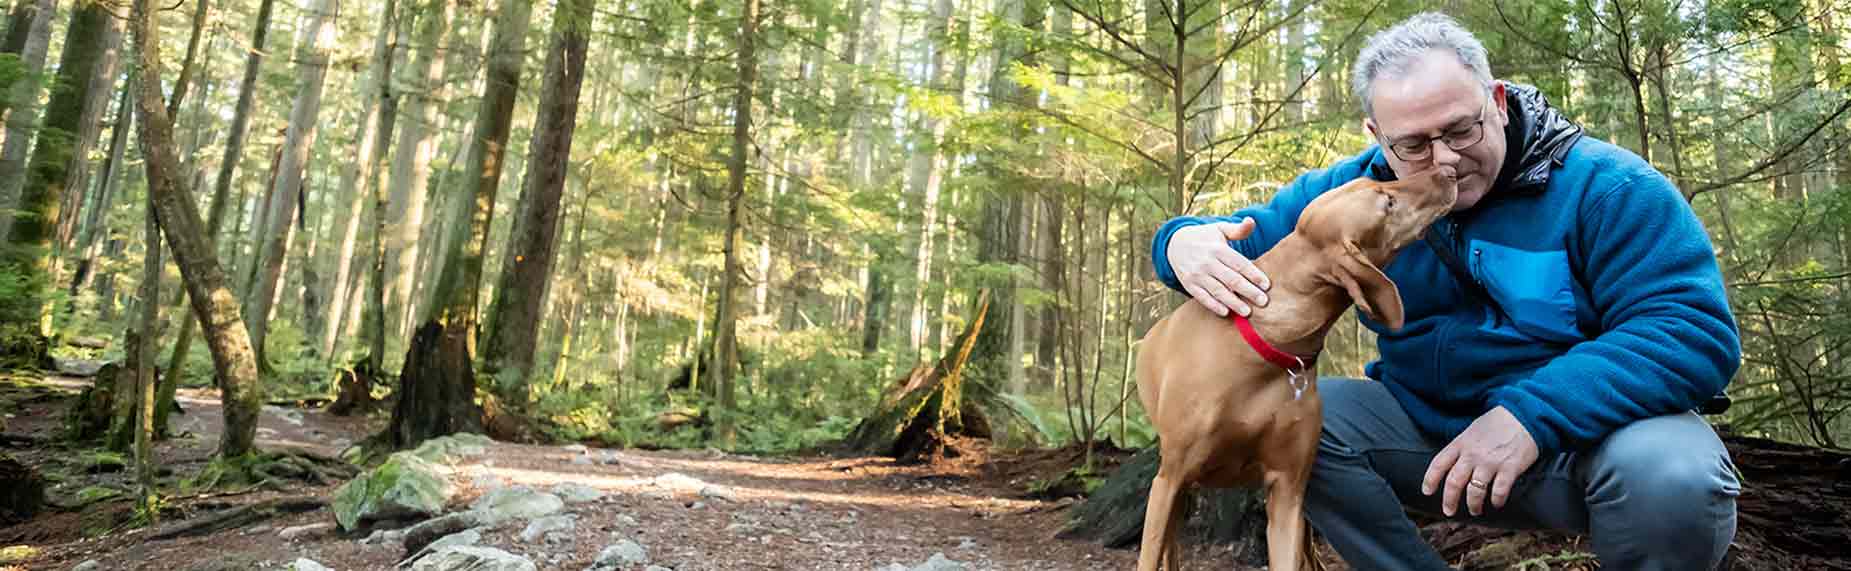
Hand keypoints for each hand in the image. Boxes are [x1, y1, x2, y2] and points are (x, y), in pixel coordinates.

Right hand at [1166, 220, 1270, 316]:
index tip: (1267, 285)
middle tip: (1264, 302)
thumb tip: (1251, 221)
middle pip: (1232, 279)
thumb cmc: (1205, 237)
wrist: (1174, 243)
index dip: (1254, 274)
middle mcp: (1207, 262)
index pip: (1239, 263)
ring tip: (1247, 312)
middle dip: (1249, 291)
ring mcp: (1197, 274)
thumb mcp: (1219, 229)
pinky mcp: (1189, 284)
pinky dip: (1214, 306)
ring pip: (1218, 291)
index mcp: (1218, 249)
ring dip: (1234, 302)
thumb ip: (1238, 229)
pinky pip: (1202, 297)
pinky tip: (1226, 312)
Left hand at [1421, 406, 1538, 516]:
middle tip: (1449, 511)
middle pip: (1454, 482)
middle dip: (1449, 501)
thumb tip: (1452, 467)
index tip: (1426, 492)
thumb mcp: (1471, 431)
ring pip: (1475, 491)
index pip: (1438, 464)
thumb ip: (1461, 449)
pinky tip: (1497, 503)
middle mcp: (1472, 454)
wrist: (1524, 415)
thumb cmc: (1497, 423)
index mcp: (1460, 444)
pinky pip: (1499, 491)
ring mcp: (1491, 462)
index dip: (1430, 480)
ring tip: (1475, 510)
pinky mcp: (1510, 468)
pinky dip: (1497, 501)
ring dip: (1473, 505)